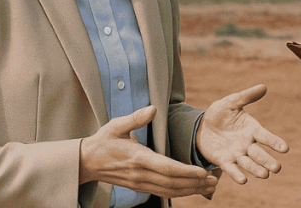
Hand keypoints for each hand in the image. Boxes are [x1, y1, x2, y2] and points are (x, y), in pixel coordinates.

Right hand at [79, 106, 217, 197]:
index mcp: (137, 158)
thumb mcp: (116, 125)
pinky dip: (179, 192)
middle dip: (194, 184)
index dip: (186, 172)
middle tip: (214, 181)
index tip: (202, 172)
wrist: (86, 162)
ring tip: (209, 187)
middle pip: (171, 183)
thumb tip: (153, 108)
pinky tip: (192, 189)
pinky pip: (163, 193)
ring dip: (190, 191)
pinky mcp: (139, 187)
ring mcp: (140, 183)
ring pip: (169, 191)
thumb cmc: (103, 141)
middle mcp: (140, 174)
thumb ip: (136, 118)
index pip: (166, 168)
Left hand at [196, 84, 289, 183]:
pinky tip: (243, 180)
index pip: (266, 137)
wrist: (201, 126)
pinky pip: (232, 169)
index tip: (285, 148)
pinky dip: (237, 175)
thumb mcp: (231, 102)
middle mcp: (247, 144)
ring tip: (264, 175)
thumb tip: (264, 87)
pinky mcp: (224, 161)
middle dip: (268, 161)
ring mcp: (236, 154)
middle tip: (276, 168)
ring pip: (249, 164)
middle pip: (260, 154)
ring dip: (256, 170)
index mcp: (252, 130)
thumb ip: (246, 96)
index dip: (275, 142)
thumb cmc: (220, 113)